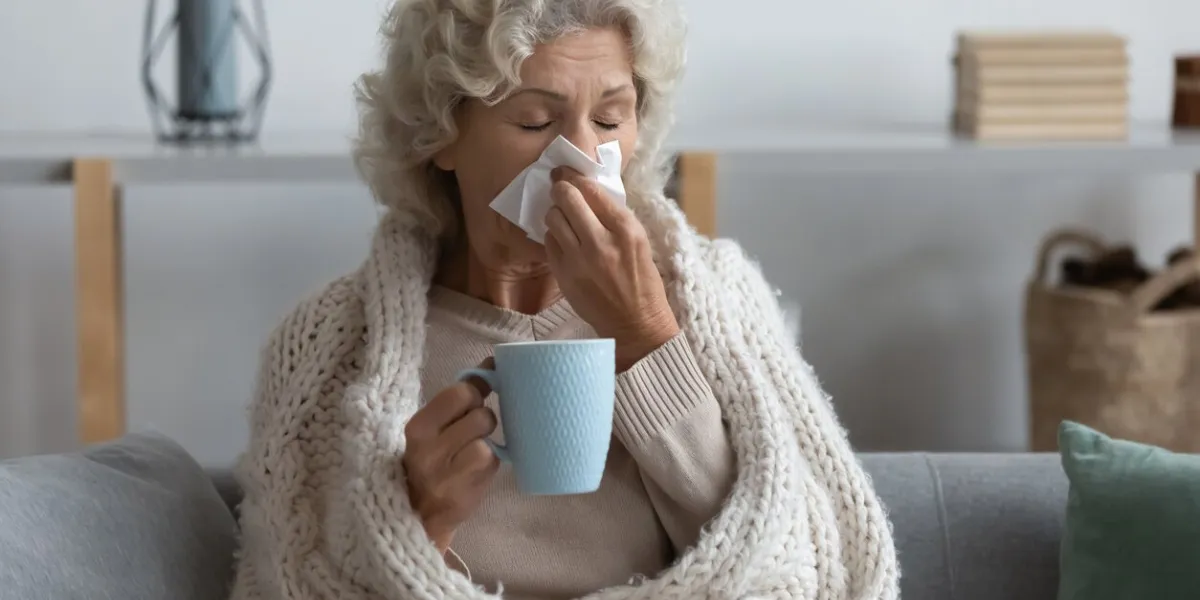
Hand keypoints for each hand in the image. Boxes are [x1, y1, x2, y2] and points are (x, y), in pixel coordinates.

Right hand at [402, 359, 499, 552]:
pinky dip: (490, 462)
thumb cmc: (427, 463)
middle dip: (482, 418)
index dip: (476, 391)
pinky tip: (474, 471)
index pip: (459, 393)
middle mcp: (429, 449)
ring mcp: (449, 472)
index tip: (480, 393)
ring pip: (488, 438)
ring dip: (486, 442)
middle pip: (480, 413)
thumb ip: (455, 400)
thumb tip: (493, 364)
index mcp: (418, 428)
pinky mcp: (469, 488)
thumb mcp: (430, 430)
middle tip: (471, 431)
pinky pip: (493, 460)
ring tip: (470, 452)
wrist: (417, 518)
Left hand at [543, 166, 679, 371]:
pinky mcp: (564, 275)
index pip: (592, 190)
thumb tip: (589, 192)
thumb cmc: (642, 281)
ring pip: (553, 218)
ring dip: (556, 213)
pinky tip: (564, 241)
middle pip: (567, 198)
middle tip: (558, 187)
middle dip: (560, 188)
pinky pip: (549, 243)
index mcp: (626, 229)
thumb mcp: (639, 242)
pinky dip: (554, 237)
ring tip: (563, 217)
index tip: (566, 172)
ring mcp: (579, 259)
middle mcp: (601, 242)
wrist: (635, 323)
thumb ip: (615, 217)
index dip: (575, 177)